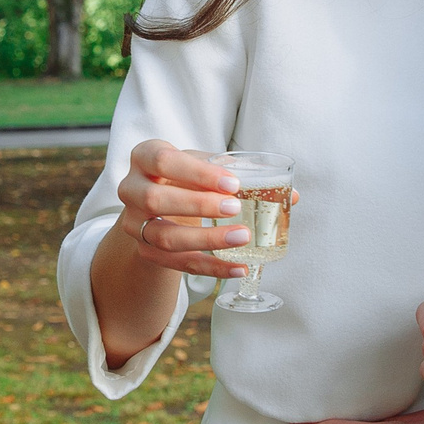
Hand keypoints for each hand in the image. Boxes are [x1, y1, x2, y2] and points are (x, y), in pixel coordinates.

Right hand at [108, 139, 265, 280]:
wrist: (157, 204)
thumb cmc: (186, 176)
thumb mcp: (203, 166)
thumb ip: (240, 173)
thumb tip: (293, 194)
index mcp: (145, 156)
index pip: (163, 161)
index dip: (197, 173)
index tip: (232, 182)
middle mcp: (130, 189)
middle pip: (155, 200)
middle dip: (198, 205)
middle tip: (235, 207)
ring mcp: (134, 223)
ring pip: (164, 237)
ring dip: (205, 239)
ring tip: (243, 237)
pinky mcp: (145, 250)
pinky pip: (176, 264)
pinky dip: (210, 266)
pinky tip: (238, 267)